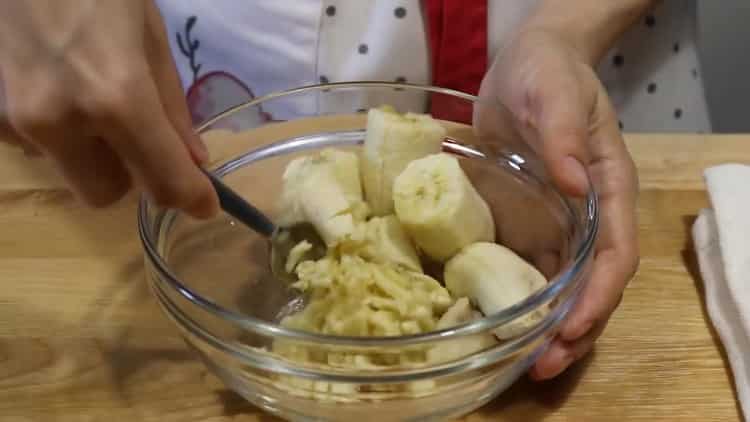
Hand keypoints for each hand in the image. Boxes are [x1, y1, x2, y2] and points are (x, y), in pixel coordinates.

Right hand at [0, 0, 217, 216]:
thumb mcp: (150, 40)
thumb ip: (172, 109)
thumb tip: (194, 162)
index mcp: (115, 99)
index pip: (161, 179)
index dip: (189, 198)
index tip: (205, 204)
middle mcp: (62, 121)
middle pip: (105, 194)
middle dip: (131, 177)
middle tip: (143, 139)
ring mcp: (20, 120)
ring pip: (72, 174)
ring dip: (95, 155)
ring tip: (99, 100)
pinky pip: (42, 149)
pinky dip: (63, 135)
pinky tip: (66, 91)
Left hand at [478, 28, 638, 379]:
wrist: (522, 66)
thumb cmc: (548, 73)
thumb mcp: (556, 92)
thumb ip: (565, 134)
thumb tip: (574, 185)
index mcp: (607, 189)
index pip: (615, 254)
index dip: (598, 296)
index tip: (573, 327)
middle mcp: (586, 217)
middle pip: (592, 285)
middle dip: (574, 330)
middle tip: (542, 367)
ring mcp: (554, 224)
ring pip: (560, 288)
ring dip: (546, 328)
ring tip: (521, 362)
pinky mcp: (522, 224)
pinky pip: (523, 270)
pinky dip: (516, 301)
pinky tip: (495, 324)